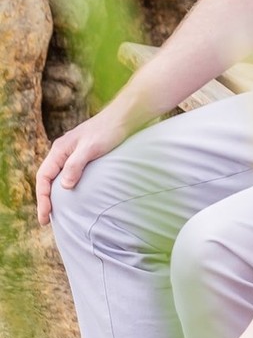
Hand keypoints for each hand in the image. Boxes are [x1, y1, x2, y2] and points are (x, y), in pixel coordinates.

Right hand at [36, 107, 130, 224]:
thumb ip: (76, 165)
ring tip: (57, 212)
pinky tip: (73, 195)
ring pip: (58, 176)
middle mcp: (63, 151)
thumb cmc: (108, 130)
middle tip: (46, 220)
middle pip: (48, 179)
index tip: (45, 216)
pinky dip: (67, 186)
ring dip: (55, 194)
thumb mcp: (91, 148)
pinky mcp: (84, 155)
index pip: (43, 177)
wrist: (125, 116)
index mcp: (60, 150)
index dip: (42, 198)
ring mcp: (73, 153)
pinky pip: (70, 174)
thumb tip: (65, 186)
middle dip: (46, 199)